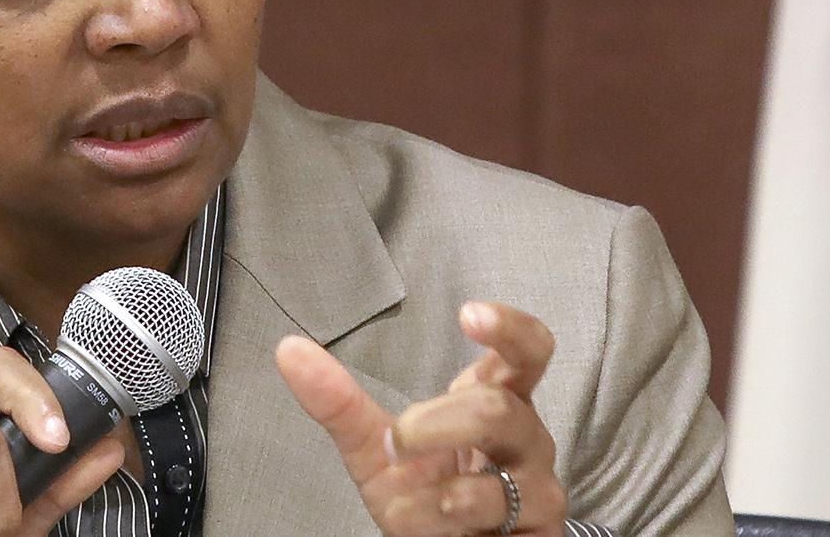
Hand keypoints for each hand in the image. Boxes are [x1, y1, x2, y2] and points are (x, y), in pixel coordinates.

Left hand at [275, 302, 567, 536]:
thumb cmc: (425, 494)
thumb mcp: (375, 448)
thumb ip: (339, 403)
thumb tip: (288, 350)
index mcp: (495, 397)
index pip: (526, 350)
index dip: (508, 329)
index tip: (468, 315)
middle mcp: (525, 436)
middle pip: (498, 409)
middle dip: (435, 424)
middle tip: (398, 441)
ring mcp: (537, 487)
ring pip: (499, 479)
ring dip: (435, 493)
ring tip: (407, 498)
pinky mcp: (541, 531)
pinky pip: (498, 522)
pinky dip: (442, 523)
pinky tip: (427, 525)